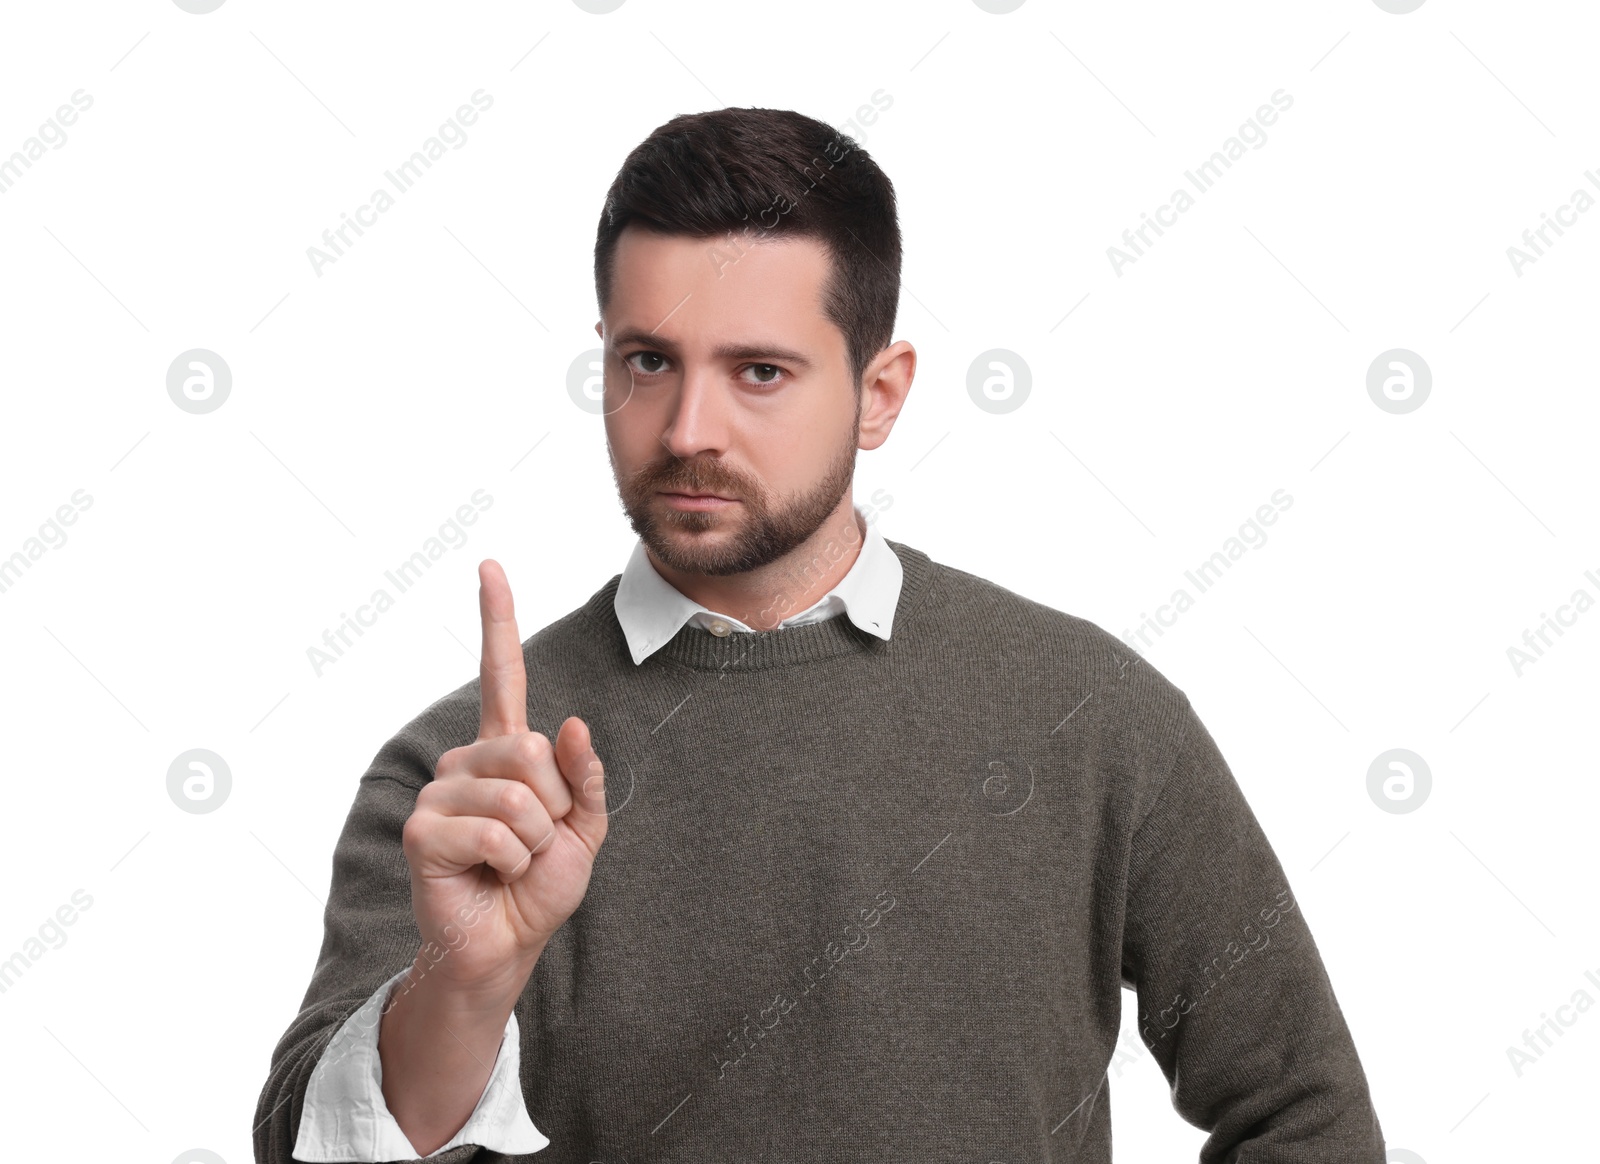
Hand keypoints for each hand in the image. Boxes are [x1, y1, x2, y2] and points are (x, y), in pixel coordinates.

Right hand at [400, 559, 608, 996]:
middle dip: (553, 807)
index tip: (490, 564)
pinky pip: (497, 832)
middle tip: (533, 843)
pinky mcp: (421, 831)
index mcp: (505, 751)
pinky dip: (511, 863)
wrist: (507, 944)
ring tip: (511, 863)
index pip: (502, 673)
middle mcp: (466, 762)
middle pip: (531, 750)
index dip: (496, 619)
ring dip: (534, 843)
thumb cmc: (540, 886)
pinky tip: (490, 877)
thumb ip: (585, 778)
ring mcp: (439, 793)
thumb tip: (571, 724)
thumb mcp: (584, 829)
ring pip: (518, 796)